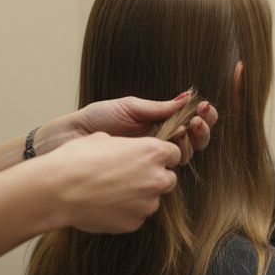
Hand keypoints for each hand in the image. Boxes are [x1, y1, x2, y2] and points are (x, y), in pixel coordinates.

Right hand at [33, 132, 179, 233]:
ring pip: (151, 199)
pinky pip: (136, 215)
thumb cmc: (77, 159)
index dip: (159, 156)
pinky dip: (126, 211)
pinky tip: (105, 204)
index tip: (146, 159)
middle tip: (128, 177)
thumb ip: (126, 145)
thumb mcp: (103, 138)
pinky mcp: (134, 223)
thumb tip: (126, 149)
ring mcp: (147, 204)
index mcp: (153, 152)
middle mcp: (156, 178)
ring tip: (110, 191)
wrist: (57, 190)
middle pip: (168, 179)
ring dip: (139, 196)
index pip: (174, 154)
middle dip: (153, 178)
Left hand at [70, 94, 217, 164]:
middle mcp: (160, 144)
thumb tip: (188, 96)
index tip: (204, 107)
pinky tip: (171, 149)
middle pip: (195, 142)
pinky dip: (174, 160)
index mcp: (159, 125)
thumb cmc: (96, 120)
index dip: (203, 117)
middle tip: (197, 121)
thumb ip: (158, 107)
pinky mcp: (142, 178)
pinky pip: (166, 172)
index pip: (191, 123)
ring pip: (185, 157)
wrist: (70, 138)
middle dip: (202, 130)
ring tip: (185, 130)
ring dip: (191, 142)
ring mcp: (151, 161)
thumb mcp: (129, 108)